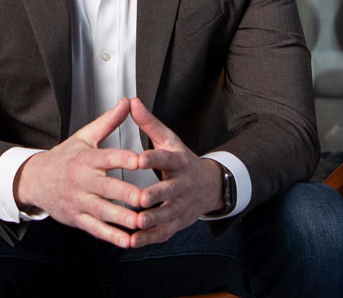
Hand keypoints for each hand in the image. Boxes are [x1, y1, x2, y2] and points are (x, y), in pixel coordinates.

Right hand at [14, 98, 145, 247]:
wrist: (34, 180)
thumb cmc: (64, 157)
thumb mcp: (84, 137)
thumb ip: (108, 122)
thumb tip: (128, 102)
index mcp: (86, 158)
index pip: (108, 158)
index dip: (124, 159)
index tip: (141, 161)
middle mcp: (82, 181)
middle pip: (107, 188)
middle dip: (127, 194)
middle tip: (146, 198)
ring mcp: (79, 201)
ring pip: (103, 212)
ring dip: (122, 219)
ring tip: (142, 222)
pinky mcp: (77, 218)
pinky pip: (96, 229)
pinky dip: (112, 236)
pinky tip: (128, 240)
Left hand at [127, 98, 222, 247]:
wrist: (210, 185)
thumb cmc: (182, 161)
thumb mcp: (169, 140)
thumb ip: (149, 124)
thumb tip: (132, 102)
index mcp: (179, 161)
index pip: (167, 159)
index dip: (154, 159)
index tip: (139, 159)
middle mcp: (182, 184)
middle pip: (170, 190)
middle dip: (156, 195)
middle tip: (140, 198)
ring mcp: (182, 205)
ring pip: (168, 214)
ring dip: (153, 219)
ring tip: (137, 222)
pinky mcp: (178, 222)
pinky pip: (165, 232)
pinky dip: (150, 238)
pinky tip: (134, 241)